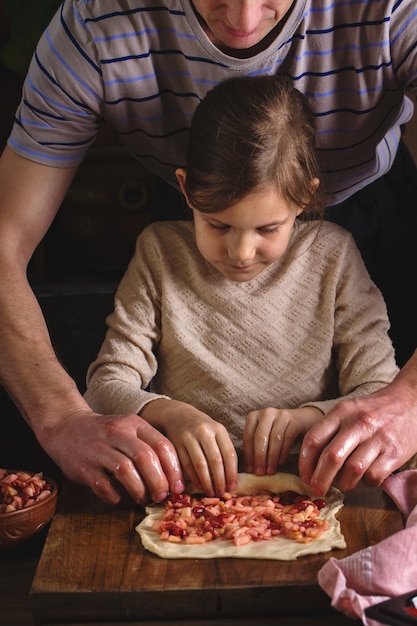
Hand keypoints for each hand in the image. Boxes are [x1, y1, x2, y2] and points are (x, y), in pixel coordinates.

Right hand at [37, 407, 184, 504]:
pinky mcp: (83, 467)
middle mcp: (117, 433)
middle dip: (158, 482)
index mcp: (134, 424)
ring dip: (139, 490)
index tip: (178, 487)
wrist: (66, 427)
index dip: (174, 469)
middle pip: (146, 458)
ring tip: (143, 498)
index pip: (162, 445)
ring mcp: (99, 449)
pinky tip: (119, 497)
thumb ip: (150, 446)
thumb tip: (174, 477)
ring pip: (126, 471)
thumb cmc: (106, 434)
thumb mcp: (130, 429)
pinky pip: (104, 485)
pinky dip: (115, 495)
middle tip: (162, 496)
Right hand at [141, 399, 237, 496]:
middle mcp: (204, 431)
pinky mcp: (176, 444)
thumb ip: (224, 450)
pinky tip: (199, 485)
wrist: (179, 416)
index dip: (232, 473)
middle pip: (216, 461)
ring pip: (200, 465)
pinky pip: (187, 465)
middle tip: (221, 493)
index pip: (229, 454)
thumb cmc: (202, 429)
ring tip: (211, 492)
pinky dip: (194, 478)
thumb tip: (232, 479)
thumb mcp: (216, 433)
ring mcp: (189, 437)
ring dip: (207, 482)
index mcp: (218, 429)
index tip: (233, 487)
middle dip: (220, 480)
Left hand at [243, 406, 322, 474]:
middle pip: (260, 437)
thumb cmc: (278, 432)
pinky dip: (283, 452)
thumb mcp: (265, 435)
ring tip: (270, 471)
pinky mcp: (294, 420)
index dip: (248, 455)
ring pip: (274, 438)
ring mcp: (281, 415)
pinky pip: (287, 438)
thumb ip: (256, 447)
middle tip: (259, 473)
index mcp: (253, 417)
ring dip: (271, 457)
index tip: (250, 471)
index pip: (248, 437)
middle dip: (259, 457)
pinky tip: (281, 462)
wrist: (302, 420)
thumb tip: (249, 469)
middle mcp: (266, 413)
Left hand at [299, 357, 416, 495]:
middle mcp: (359, 423)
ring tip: (343, 484)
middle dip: (320, 479)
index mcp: (342, 411)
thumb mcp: (348, 410)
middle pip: (331, 457)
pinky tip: (366, 478)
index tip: (305, 476)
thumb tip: (310, 461)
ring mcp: (379, 437)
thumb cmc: (373, 410)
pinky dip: (367, 483)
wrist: (410, 401)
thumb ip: (329, 429)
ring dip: (344, 484)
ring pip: (353, 470)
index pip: (314, 439)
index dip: (305, 463)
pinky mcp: (395, 452)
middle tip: (317, 490)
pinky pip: (374, 476)